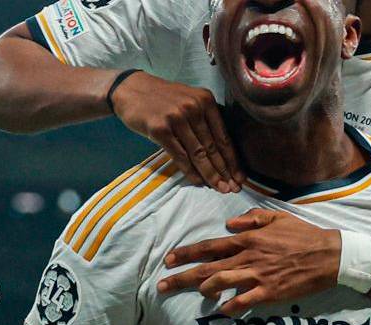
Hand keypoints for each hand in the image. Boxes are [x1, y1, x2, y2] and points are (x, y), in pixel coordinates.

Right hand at [110, 71, 243, 192]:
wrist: (130, 89)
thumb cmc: (162, 99)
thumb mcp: (189, 101)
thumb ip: (205, 121)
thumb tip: (221, 154)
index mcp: (206, 100)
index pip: (223, 136)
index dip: (232, 160)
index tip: (240, 177)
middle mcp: (193, 108)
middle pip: (212, 147)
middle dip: (224, 171)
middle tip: (233, 189)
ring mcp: (176, 118)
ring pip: (198, 154)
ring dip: (210, 174)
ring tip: (219, 188)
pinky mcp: (160, 129)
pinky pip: (179, 156)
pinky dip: (190, 171)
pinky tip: (198, 182)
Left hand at [157, 209, 341, 314]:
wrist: (328, 255)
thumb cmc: (303, 235)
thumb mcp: (277, 217)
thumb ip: (251, 219)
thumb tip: (229, 225)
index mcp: (248, 239)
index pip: (210, 246)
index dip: (187, 253)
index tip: (169, 260)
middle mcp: (248, 256)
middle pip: (207, 267)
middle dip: (182, 276)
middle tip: (163, 285)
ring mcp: (257, 275)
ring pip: (221, 282)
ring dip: (204, 290)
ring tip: (196, 295)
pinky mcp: (269, 292)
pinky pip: (244, 301)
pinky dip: (230, 307)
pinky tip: (221, 311)